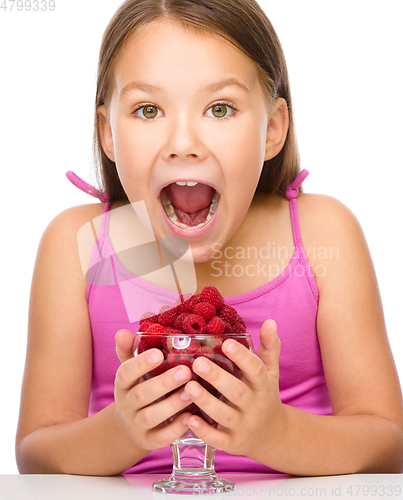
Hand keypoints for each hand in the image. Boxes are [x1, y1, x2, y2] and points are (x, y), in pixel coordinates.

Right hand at [113, 329, 192, 452]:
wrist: (129, 426)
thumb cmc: (139, 387)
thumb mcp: (132, 370)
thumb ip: (129, 351)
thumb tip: (123, 332)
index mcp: (123, 383)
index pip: (126, 373)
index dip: (140, 364)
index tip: (158, 354)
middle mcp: (127, 404)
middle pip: (141, 395)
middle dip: (164, 383)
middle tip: (185, 371)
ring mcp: (137, 424)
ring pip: (150, 416)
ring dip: (171, 405)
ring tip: (191, 393)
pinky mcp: (148, 441)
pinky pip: (160, 438)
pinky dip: (174, 430)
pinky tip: (189, 418)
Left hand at [183, 319, 285, 460]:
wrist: (272, 435)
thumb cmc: (264, 395)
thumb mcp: (270, 372)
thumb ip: (269, 347)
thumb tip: (270, 321)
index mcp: (263, 386)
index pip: (255, 370)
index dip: (242, 357)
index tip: (227, 343)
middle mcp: (254, 406)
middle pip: (237, 392)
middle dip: (218, 378)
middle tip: (198, 362)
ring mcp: (243, 426)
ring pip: (224, 415)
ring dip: (206, 402)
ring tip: (188, 386)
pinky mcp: (232, 443)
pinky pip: (218, 439)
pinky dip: (204, 431)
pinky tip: (189, 419)